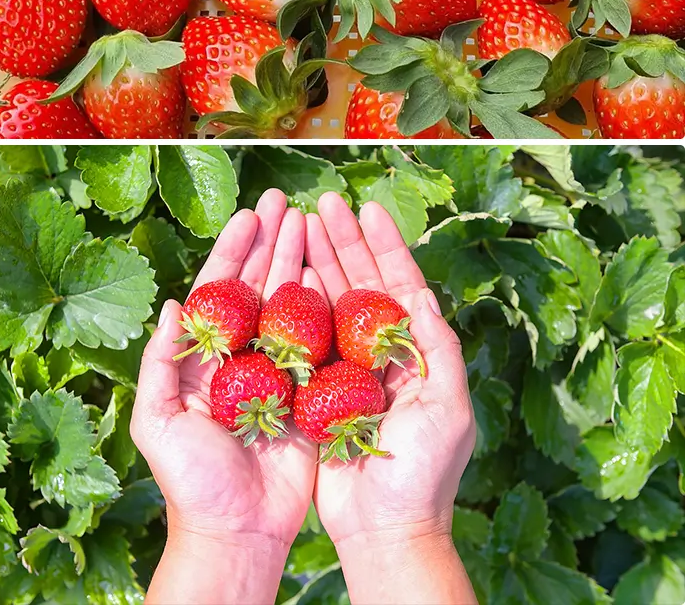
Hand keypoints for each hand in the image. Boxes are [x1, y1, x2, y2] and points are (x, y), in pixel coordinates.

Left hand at [131, 190, 318, 602]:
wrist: (238, 532)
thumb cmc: (191, 482)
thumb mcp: (158, 423)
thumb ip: (159, 364)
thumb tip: (171, 305)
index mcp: (207, 358)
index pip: (220, 290)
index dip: (234, 251)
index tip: (250, 214)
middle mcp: (244, 355)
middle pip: (260, 285)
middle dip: (272, 241)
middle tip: (286, 200)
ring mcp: (279, 371)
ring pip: (291, 302)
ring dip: (299, 260)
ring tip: (311, 220)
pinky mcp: (311, 392)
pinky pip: (320, 340)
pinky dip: (327, 304)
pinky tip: (334, 272)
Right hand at [304, 194, 475, 602]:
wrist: (386, 531)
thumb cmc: (425, 474)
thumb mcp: (449, 409)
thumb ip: (438, 351)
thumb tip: (424, 296)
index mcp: (416, 352)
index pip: (400, 284)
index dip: (385, 245)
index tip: (368, 208)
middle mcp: (380, 353)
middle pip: (360, 284)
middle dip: (342, 242)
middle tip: (322, 202)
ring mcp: (347, 370)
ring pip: (330, 303)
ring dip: (317, 262)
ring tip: (299, 224)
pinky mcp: (318, 391)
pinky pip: (304, 340)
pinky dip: (295, 306)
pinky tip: (283, 276)